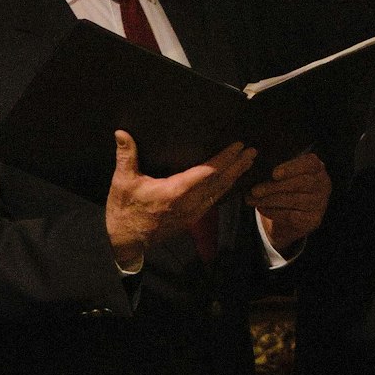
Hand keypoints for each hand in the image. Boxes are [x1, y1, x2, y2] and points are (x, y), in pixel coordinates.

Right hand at [105, 132, 253, 265]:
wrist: (126, 242)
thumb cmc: (124, 211)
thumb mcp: (122, 182)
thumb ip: (126, 156)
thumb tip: (121, 132)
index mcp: (176, 192)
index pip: (208, 172)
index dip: (225, 159)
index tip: (238, 147)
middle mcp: (190, 203)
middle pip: (221, 182)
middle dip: (238, 166)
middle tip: (252, 152)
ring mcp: (193, 213)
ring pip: (220, 193)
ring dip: (235, 177)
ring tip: (247, 163)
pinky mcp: (192, 218)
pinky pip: (214, 201)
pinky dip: (225, 188)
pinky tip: (231, 181)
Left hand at [248, 151, 329, 249]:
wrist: (294, 213)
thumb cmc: (286, 186)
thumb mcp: (285, 173)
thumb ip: (277, 169)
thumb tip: (255, 169)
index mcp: (317, 167)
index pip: (309, 163)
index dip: (291, 168)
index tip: (274, 173)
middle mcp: (323, 184)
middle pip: (301, 183)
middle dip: (275, 186)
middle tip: (255, 190)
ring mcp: (320, 203)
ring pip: (294, 200)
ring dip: (269, 200)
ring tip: (251, 199)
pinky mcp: (313, 220)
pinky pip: (291, 215)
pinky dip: (273, 212)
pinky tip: (260, 208)